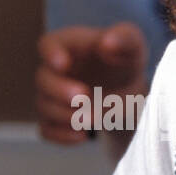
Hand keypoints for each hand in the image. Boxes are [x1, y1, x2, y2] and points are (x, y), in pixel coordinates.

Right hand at [35, 23, 147, 143]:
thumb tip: (107, 42)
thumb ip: (123, 38)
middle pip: (43, 79)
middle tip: (83, 97)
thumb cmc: (125, 59)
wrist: (127, 89)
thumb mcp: (132, 44)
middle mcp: (54, 70)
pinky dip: (61, 135)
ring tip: (92, 119)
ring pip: (44, 106)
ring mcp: (52, 96)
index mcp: (68, 45)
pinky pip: (47, 130)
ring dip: (65, 115)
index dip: (51, 54)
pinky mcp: (55, 118)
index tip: (63, 64)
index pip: (48, 44)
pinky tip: (82, 136)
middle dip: (60, 90)